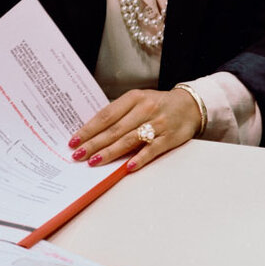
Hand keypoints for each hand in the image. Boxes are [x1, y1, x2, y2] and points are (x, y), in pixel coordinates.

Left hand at [71, 88, 201, 169]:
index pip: (106, 115)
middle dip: (94, 143)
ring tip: (94, 162)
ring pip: (130, 139)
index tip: (74, 140)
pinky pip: (152, 149)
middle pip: (115, 129)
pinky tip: (128, 167)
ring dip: (110, 152)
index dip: (89, 129)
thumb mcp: (138, 101)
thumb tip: (92, 133)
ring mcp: (158, 123)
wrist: (190, 105)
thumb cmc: (158, 105)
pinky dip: (140, 158)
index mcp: (134, 98)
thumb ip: (119, 114)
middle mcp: (145, 108)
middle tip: (78, 154)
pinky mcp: (169, 137)